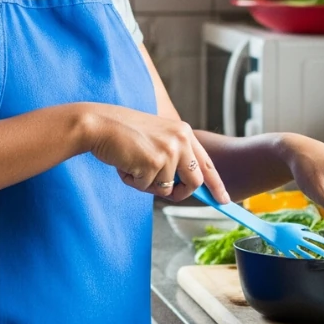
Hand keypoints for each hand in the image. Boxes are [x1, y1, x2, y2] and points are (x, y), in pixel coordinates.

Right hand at [83, 104, 229, 203]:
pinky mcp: (154, 163)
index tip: (223, 199)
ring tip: (133, 165)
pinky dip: (134, 182)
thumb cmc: (123, 133)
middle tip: (164, 191)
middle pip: (195, 182)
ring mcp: (169, 152)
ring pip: (167, 189)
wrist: (99, 124)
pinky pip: (148, 188)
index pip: (207, 163)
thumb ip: (173, 156)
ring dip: (148, 185)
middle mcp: (181, 140)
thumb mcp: (157, 138)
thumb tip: (184, 186)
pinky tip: (125, 164)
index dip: (216, 184)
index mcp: (184, 132)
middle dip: (181, 193)